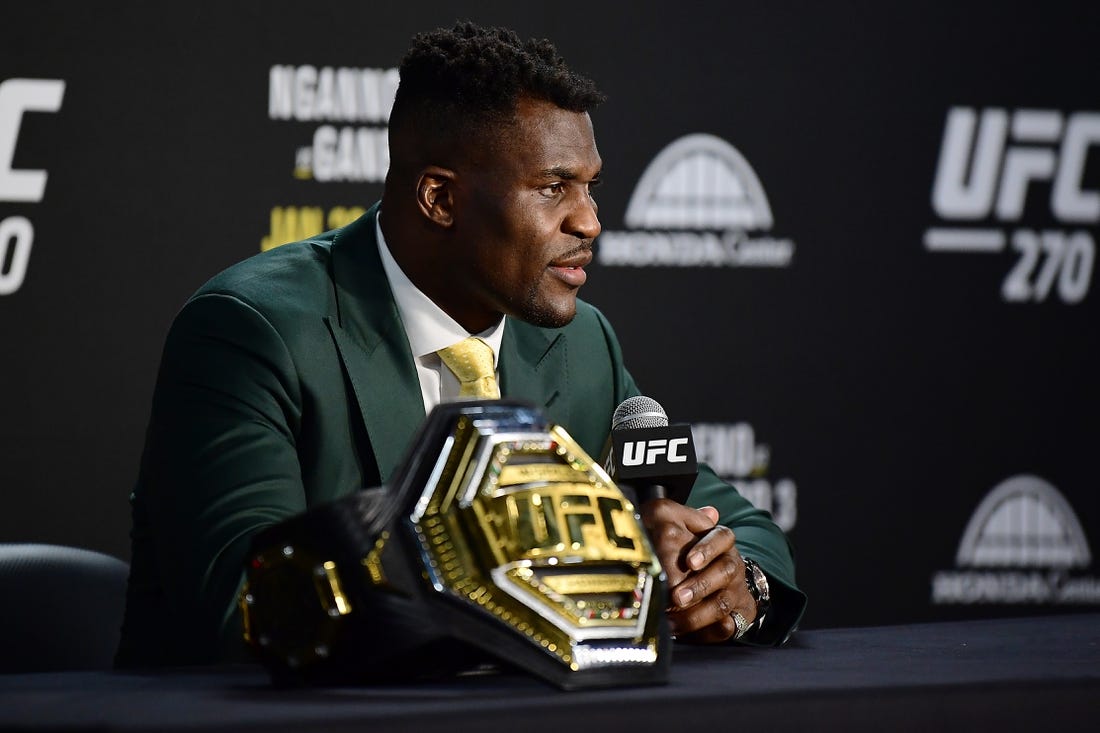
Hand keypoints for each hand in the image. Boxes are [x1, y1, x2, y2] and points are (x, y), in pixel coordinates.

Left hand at [641, 498, 755, 642]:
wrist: (717, 578)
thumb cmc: (686, 548)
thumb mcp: (678, 525)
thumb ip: (680, 518)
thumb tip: (703, 512)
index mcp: (721, 540)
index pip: (721, 538)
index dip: (707, 549)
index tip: (690, 561)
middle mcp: (732, 565)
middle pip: (724, 573)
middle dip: (699, 586)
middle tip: (676, 597)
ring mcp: (736, 591)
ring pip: (723, 603)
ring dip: (698, 614)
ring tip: (672, 621)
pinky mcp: (738, 616)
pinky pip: (729, 627)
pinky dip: (712, 632)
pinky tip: (694, 635)